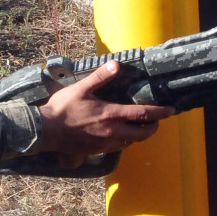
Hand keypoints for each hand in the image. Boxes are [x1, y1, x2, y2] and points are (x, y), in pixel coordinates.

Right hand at [35, 61, 173, 155]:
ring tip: (140, 125)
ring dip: (139, 135)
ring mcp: (105, 143)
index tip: (172, 110)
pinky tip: (120, 133)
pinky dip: (125, 140)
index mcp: (111, 115)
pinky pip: (118, 147)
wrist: (45, 132)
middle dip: (153, 128)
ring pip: (131, 142)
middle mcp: (112, 132)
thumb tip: (116, 64)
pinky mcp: (97, 150)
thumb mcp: (81, 88)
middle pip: (143, 134)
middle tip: (157, 120)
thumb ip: (100, 77)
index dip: (160, 113)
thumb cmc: (62, 108)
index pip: (143, 115)